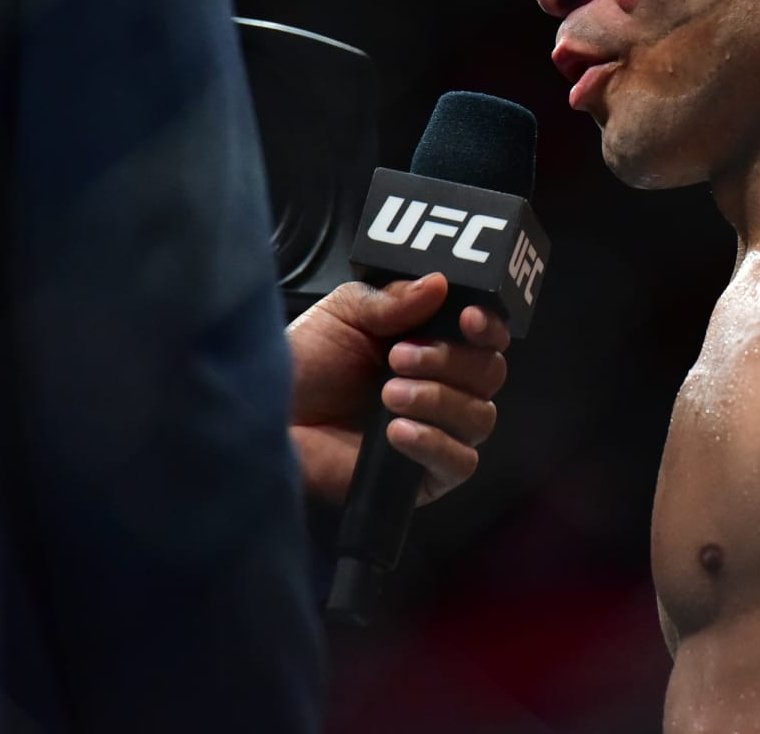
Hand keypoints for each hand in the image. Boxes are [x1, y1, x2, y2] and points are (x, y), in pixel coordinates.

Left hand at [286, 273, 509, 506]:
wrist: (269, 421)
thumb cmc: (305, 366)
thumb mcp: (343, 315)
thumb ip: (391, 300)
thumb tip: (440, 283)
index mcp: (434, 342)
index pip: (487, 336)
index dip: (487, 326)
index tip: (466, 317)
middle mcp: (446, 386)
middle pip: (489, 372)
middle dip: (450, 360)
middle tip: (398, 357)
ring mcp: (440, 432)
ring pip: (479, 416)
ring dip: (438, 399)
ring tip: (389, 395)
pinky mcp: (425, 477)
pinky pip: (460, 463)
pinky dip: (435, 443)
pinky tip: (397, 432)